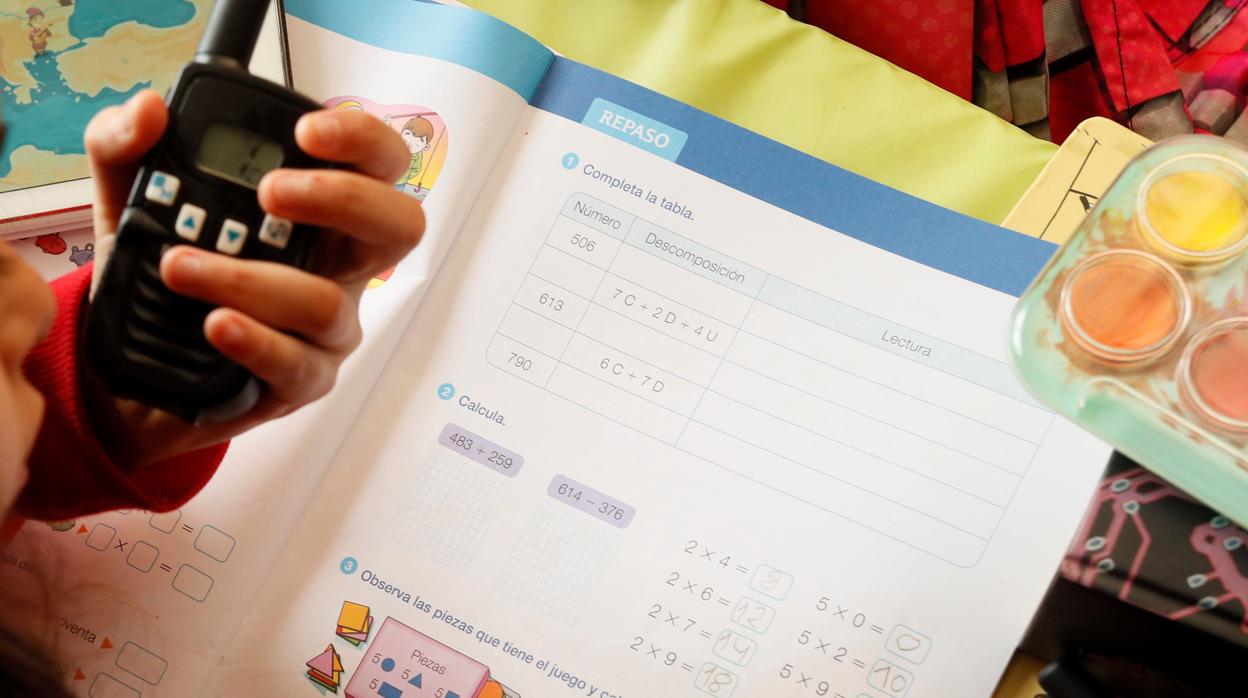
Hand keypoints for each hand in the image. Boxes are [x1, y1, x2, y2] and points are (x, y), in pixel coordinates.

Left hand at [83, 90, 422, 467]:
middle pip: (401, 227)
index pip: (377, 163)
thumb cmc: (159, 279)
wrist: (132, 372)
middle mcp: (339, 265)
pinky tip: (216, 323)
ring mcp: (328, 327)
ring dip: (251, 279)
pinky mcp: (303, 380)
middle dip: (344, 200)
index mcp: (319, 210)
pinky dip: (255, 340)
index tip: (305, 132)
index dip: (361, 140)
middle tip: (271, 193)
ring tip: (181, 267)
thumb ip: (125, 148)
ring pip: (327, 303)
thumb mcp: (131, 203)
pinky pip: (298, 363)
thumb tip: (146, 111)